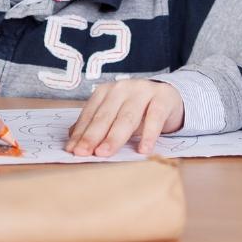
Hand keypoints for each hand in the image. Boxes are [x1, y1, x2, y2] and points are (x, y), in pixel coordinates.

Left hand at [66, 78, 183, 156]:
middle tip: (84, 153)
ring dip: (114, 137)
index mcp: (106, 91)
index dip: (81, 132)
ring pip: (127, 117)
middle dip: (93, 136)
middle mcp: (122, 88)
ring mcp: (143, 91)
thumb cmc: (137, 110)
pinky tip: (143, 150)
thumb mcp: (115, 115)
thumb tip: (72, 140)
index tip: (72, 150)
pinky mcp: (163, 98)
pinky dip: (149, 134)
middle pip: (106, 116)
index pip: (90, 114)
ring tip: (105, 153)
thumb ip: (96, 124)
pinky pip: (155, 118)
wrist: (168, 96)